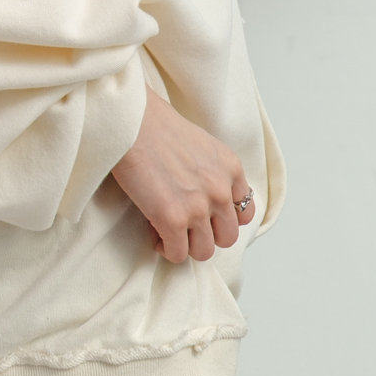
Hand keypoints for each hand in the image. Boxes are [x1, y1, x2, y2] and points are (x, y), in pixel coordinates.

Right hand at [111, 85, 254, 263]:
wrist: (130, 121)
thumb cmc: (155, 125)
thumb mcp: (200, 143)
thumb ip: (211, 170)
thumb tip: (203, 196)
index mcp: (231, 168)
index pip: (245, 213)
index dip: (223, 220)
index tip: (206, 217)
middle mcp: (220, 190)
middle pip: (227, 237)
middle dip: (205, 235)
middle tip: (185, 226)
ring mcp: (199, 207)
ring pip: (204, 251)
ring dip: (186, 245)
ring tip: (168, 232)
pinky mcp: (173, 220)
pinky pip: (178, 254)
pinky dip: (166, 249)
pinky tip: (154, 233)